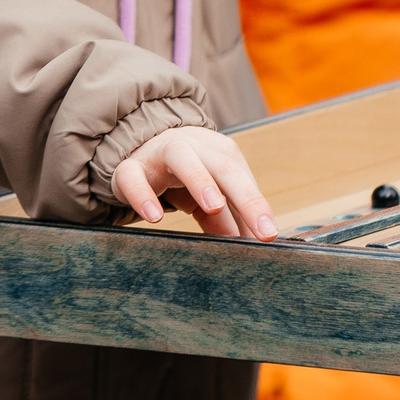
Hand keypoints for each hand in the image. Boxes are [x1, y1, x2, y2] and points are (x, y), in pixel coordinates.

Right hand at [111, 125, 278, 240]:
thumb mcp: (207, 197)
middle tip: (261, 229)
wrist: (139, 148)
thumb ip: (226, 220)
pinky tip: (154, 216)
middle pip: (223, 166)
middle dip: (245, 197)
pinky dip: (143, 194)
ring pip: (181, 156)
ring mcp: (160, 153)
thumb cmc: (184, 175)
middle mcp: (194, 148)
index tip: (270, 235)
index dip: (257, 206)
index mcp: (219, 154)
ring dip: (200, 179)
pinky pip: (133, 176)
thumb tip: (246, 250)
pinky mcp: (130, 167)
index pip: (242, 180)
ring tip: (214, 206)